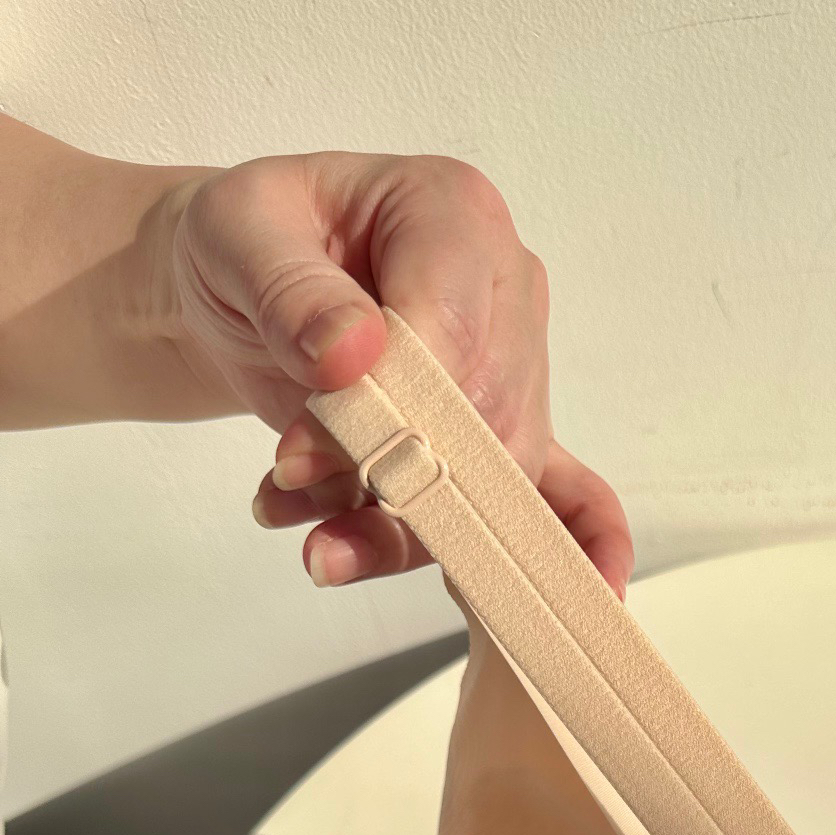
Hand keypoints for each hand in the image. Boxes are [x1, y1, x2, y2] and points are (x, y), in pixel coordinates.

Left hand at [159, 151, 633, 596]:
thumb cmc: (247, 246)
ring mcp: (516, 371)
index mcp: (453, 214)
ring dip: (404, 528)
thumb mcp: (236, 236)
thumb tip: (351, 354)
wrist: (239, 293)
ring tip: (317, 544)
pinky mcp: (503, 440)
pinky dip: (558, 548)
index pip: (455, 323)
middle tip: (291, 482)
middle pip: (486, 414)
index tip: (303, 445)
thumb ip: (288, 290)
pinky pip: (561, 499)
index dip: (395, 399)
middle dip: (391, 472)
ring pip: (494, 480)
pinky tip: (573, 594)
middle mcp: (507, 292)